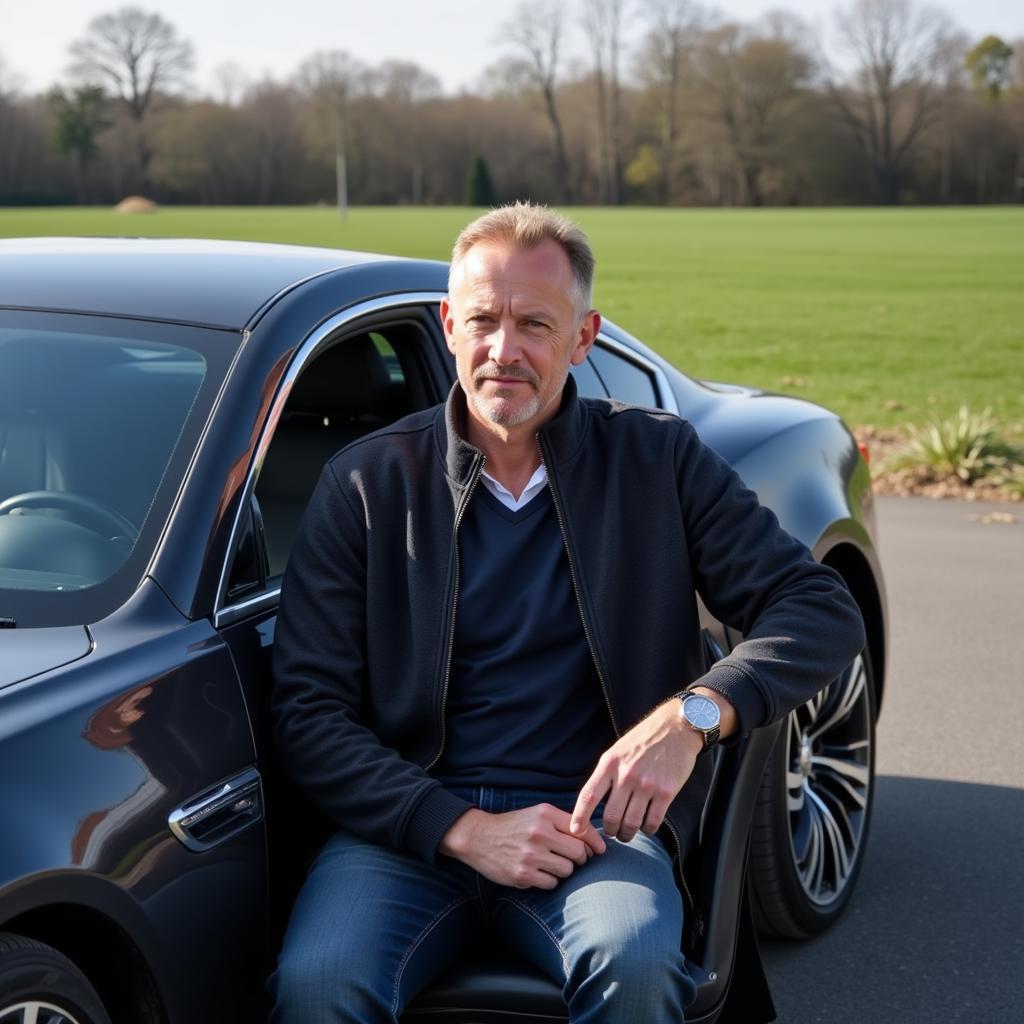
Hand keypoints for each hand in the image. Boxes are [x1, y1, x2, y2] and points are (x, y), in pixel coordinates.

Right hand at [439, 803, 605, 889]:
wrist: (479, 837)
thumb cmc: (514, 826)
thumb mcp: (537, 814)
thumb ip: (562, 823)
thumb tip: (593, 841)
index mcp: (545, 814)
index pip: (582, 829)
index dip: (595, 842)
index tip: (600, 851)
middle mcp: (539, 832)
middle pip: (578, 852)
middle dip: (579, 858)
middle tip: (570, 858)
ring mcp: (531, 854)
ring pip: (567, 870)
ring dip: (563, 870)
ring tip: (550, 864)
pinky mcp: (522, 874)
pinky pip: (551, 883)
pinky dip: (548, 880)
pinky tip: (537, 872)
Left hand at [571, 699, 701, 842]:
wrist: (676, 728)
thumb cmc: (644, 739)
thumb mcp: (617, 750)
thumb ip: (607, 774)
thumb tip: (595, 803)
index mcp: (610, 763)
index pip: (589, 795)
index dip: (580, 817)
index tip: (575, 831)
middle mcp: (626, 774)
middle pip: (611, 816)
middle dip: (610, 831)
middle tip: (613, 833)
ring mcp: (647, 784)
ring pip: (631, 823)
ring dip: (627, 834)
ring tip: (627, 834)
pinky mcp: (666, 792)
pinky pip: (652, 821)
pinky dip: (647, 829)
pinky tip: (647, 826)